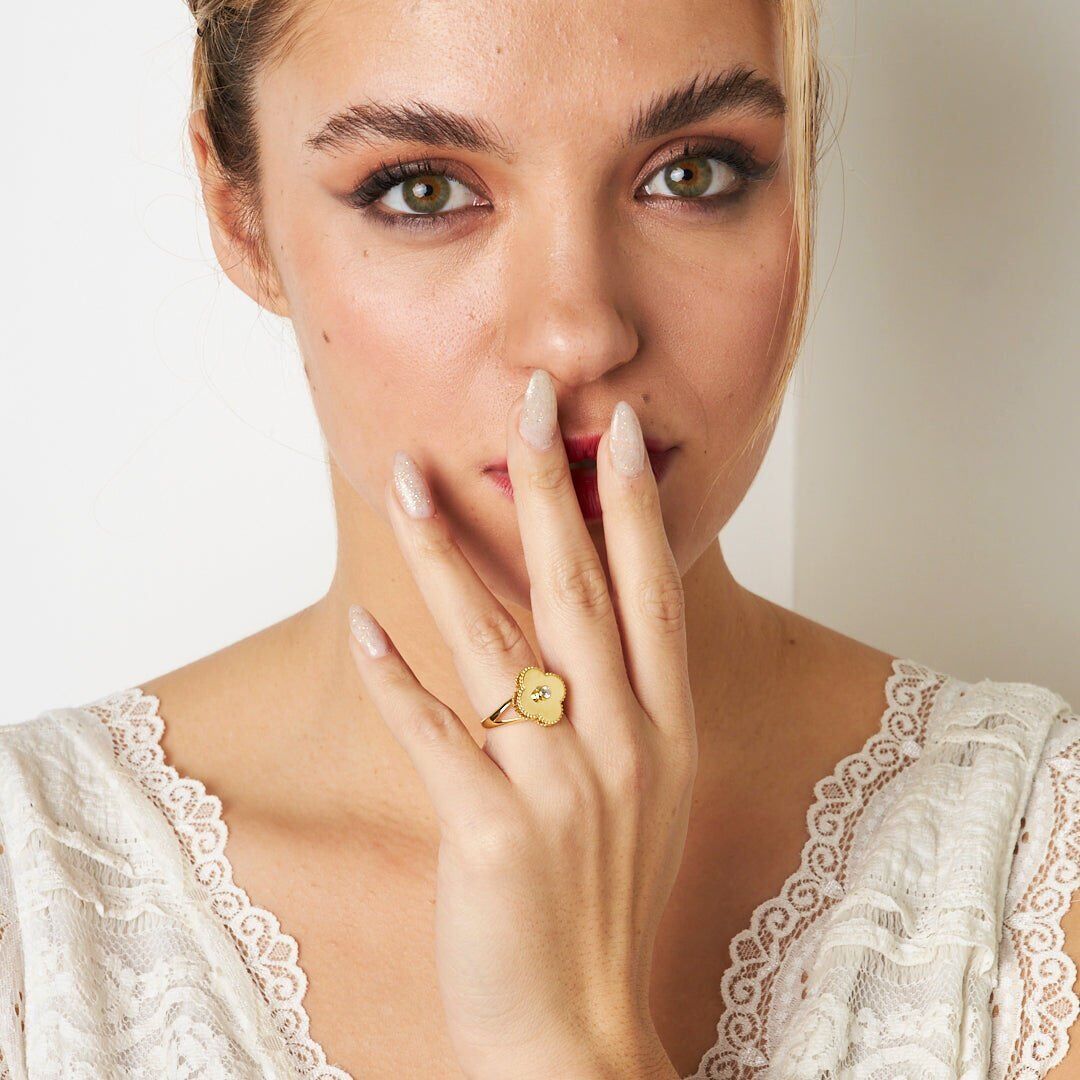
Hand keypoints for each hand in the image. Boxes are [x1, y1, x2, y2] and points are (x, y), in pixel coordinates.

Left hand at [347, 369, 696, 1079]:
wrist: (582, 1026)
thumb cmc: (612, 898)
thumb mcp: (649, 788)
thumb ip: (628, 700)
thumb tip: (593, 614)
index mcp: (665, 730)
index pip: (654, 594)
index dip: (636, 507)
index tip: (618, 430)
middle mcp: (622, 744)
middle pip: (579, 592)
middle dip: (549, 490)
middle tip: (524, 406)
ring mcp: (559, 788)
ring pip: (495, 644)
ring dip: (447, 555)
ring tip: (410, 480)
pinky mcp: (490, 832)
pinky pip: (434, 735)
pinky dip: (396, 678)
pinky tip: (363, 621)